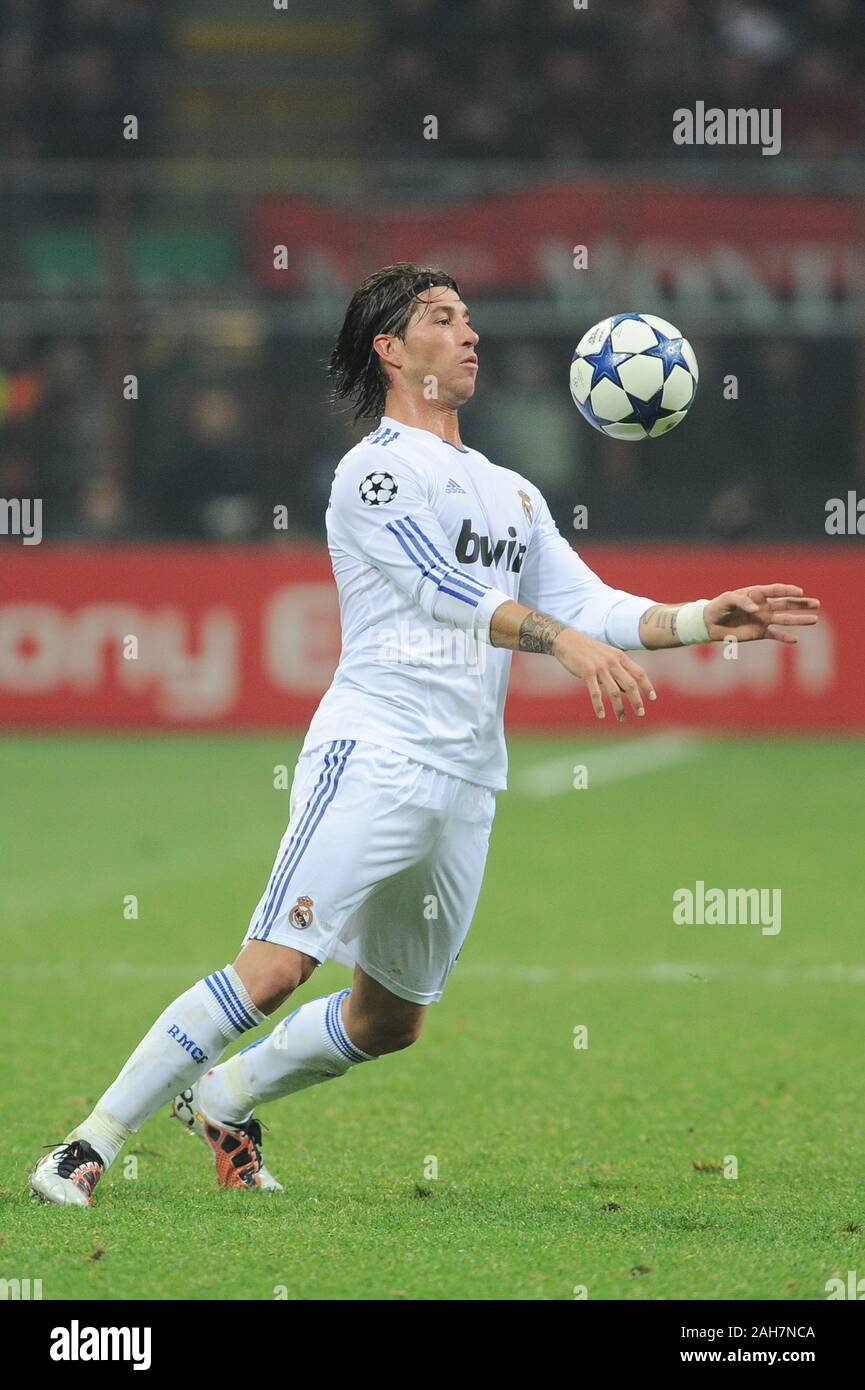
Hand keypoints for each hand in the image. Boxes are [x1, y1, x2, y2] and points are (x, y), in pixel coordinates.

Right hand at [553, 629, 656, 720]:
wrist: (567, 641)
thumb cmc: (588, 650)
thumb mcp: (607, 655)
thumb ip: (618, 670)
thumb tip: (627, 690)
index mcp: (620, 656)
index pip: (639, 673)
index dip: (647, 686)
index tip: (653, 698)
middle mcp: (612, 661)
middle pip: (630, 684)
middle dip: (637, 700)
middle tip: (641, 713)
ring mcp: (600, 667)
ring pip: (614, 691)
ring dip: (619, 707)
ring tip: (622, 719)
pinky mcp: (586, 672)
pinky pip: (596, 693)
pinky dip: (599, 705)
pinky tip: (602, 715)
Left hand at [704, 584, 819, 644]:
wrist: (709, 623)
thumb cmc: (718, 606)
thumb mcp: (728, 599)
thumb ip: (742, 601)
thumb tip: (756, 608)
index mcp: (757, 594)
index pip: (777, 591)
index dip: (789, 590)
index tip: (800, 592)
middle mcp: (763, 606)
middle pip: (786, 604)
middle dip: (802, 604)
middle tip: (817, 604)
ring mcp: (763, 620)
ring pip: (785, 619)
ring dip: (799, 620)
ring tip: (814, 619)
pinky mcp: (759, 633)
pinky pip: (775, 635)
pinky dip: (785, 637)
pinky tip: (796, 640)